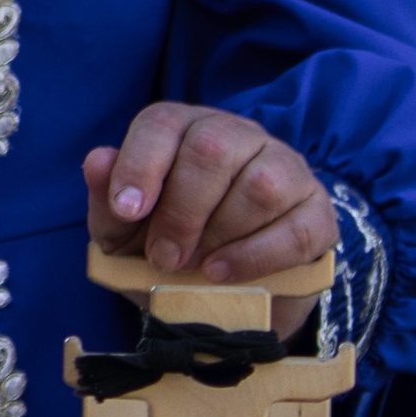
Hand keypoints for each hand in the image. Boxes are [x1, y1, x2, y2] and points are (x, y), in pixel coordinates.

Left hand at [83, 104, 332, 319]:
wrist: (228, 293)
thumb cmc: (169, 248)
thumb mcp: (126, 234)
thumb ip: (107, 202)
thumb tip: (97, 161)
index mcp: (184, 129)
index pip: (162, 123)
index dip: (140, 164)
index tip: (126, 210)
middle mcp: (238, 135)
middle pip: (211, 149)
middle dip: (180, 210)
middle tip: (164, 256)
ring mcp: (285, 168)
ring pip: (259, 185)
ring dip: (219, 234)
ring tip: (195, 267)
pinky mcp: (318, 212)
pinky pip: (295, 228)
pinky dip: (254, 257)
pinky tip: (223, 274)